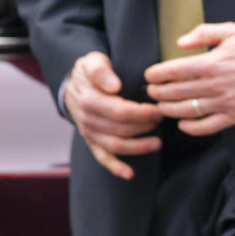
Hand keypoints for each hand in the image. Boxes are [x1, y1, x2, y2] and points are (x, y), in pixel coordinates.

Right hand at [64, 51, 162, 180]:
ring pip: (114, 146)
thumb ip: (101, 71)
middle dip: (145, 126)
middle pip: (120, 129)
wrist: (72, 85)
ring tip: (157, 143)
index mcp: (90, 100)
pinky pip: (102, 157)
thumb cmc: (89, 71)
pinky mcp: (92, 141)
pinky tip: (130, 173)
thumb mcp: (92, 62)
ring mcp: (89, 133)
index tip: (159, 108)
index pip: (120, 111)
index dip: (142, 112)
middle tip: (162, 119)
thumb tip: (114, 86)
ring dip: (137, 147)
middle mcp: (88, 120)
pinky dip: (116, 167)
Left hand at [144, 22, 234, 135]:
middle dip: (158, 92)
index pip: (174, 71)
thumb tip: (180, 42)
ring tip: (162, 106)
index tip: (149, 76)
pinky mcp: (233, 116)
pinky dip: (190, 128)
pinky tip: (182, 123)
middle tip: (151, 91)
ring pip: (186, 110)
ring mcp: (223, 102)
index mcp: (211, 63)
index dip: (157, 74)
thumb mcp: (231, 31)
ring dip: (169, 109)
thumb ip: (203, 33)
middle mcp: (214, 84)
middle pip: (175, 92)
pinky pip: (206, 126)